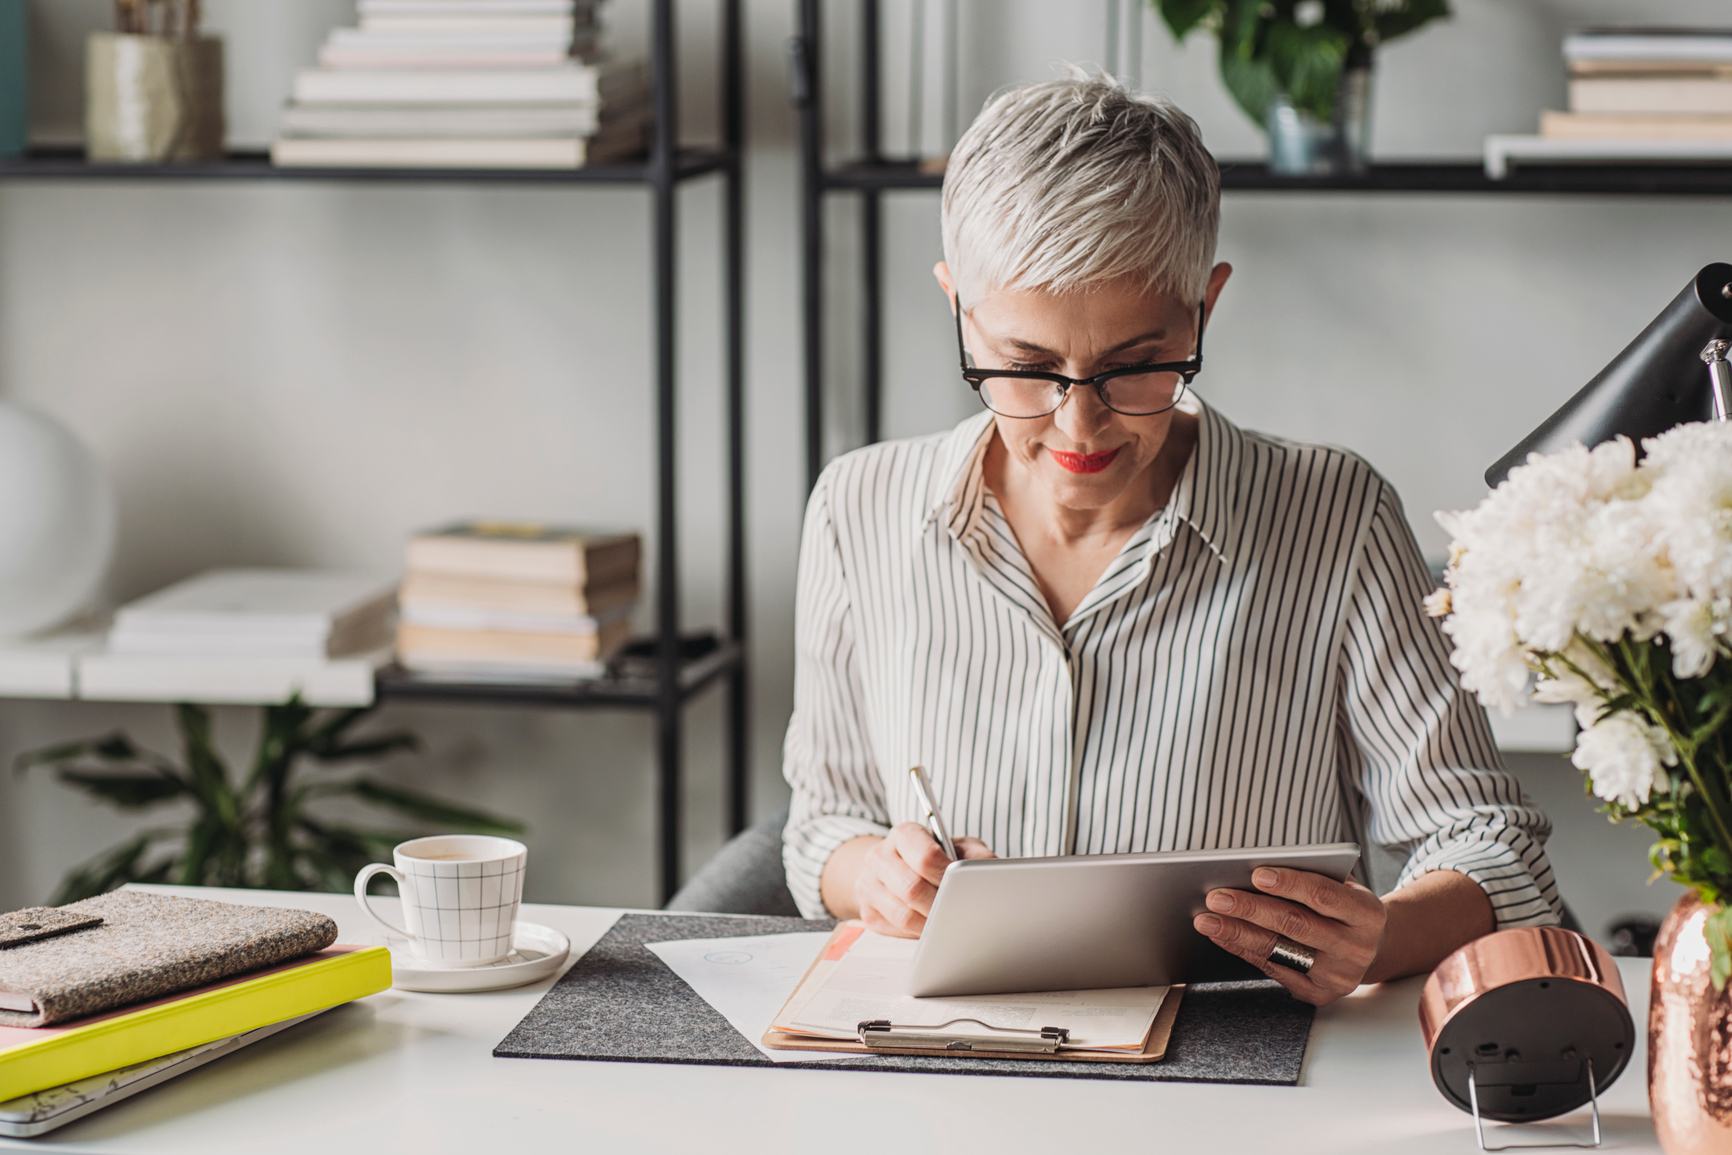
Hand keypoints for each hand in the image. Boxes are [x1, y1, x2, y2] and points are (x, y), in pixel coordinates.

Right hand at [854, 822, 993, 937]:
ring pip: (902, 915)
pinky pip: (895, 931)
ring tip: (950, 924)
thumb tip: (991, 872)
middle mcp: (880, 856)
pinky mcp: (867, 912)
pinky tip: (931, 929)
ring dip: (931, 925)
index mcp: (904, 834)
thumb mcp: (959, 847)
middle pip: (911, 889)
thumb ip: (975, 856)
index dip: (948, 876)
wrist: (895, 867)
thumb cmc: (935, 857)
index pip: (926, 857)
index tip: (963, 887)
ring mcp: (868, 885)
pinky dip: (917, 934)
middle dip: (941, 905)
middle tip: (960, 912)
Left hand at [1191, 866, 1386, 1005]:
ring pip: (1279, 950)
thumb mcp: (1343, 888)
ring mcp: (1338, 976)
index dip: (1289, 884)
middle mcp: (1357, 948)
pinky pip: (1272, 969)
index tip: (1255, 874)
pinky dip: (1242, 950)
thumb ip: (1312, 879)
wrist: (1370, 950)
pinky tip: (1222, 936)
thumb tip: (1254, 873)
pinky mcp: (1319, 994)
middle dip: (1250, 909)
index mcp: (1367, 914)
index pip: (1324, 895)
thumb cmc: (1344, 908)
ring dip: (1237, 933)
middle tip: (1215, 897)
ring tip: (1206, 919)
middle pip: (1296, 925)